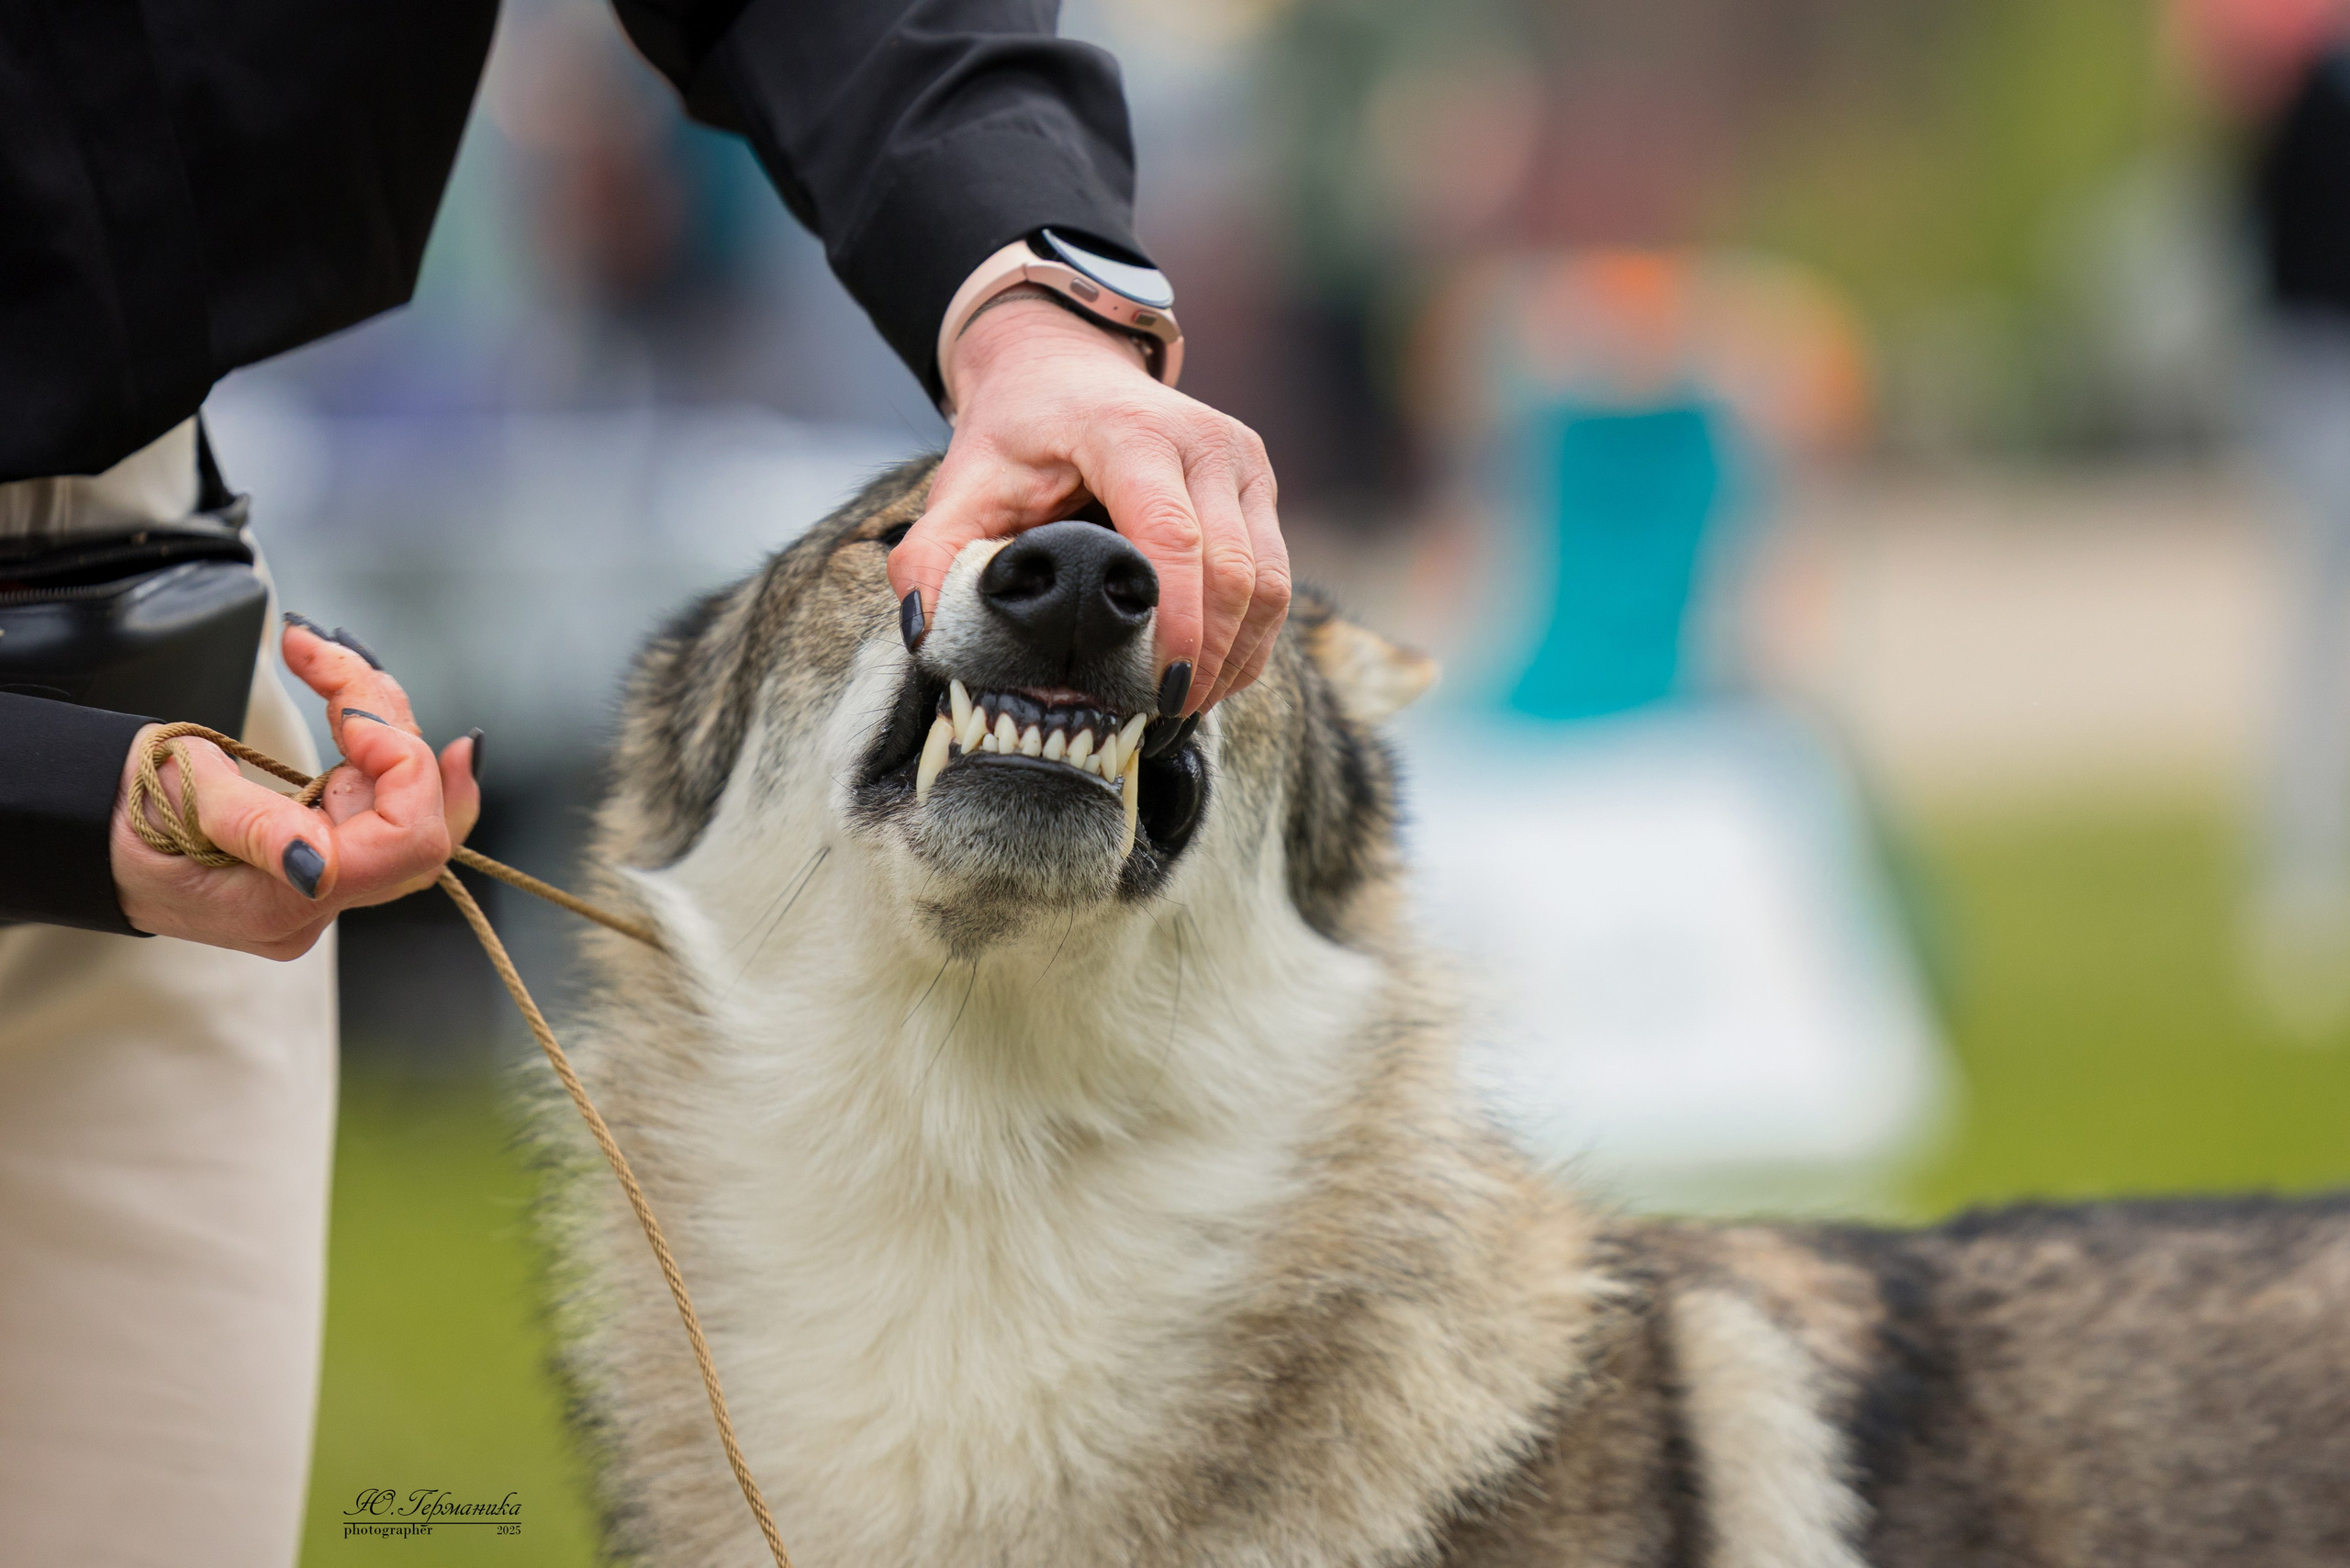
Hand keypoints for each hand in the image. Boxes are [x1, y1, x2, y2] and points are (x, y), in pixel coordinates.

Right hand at [108, 621, 482, 958]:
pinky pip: (380, 799)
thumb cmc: (123, 814)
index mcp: (285, 901)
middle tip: (327, 661)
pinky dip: (376, 740)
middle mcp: (318, 902)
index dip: (402, 769)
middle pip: (417, 814)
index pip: (406, 843)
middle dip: (389, 725)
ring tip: (321, 658)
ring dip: (379, 718)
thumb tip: (317, 866)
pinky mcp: (325, 851)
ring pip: (404, 798)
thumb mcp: (179, 800)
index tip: (350, 713)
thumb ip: (254, 826)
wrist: (89, 828)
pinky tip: (361, 698)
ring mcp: (326, 880)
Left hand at [889, 294, 1289, 715]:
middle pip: (1234, 569)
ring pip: (1270, 580)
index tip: (1160, 689)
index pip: (1173, 537)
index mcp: (1130, 431)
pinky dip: (1251, 636)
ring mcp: (1242, 461)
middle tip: (1168, 715)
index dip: (1176, 622)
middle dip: (1209, 656)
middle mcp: (1203, 440)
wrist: (1062, 366)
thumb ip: (930, 554)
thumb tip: (922, 630)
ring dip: (1238, 655)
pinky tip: (1212, 675)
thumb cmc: (1014, 433)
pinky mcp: (1259, 483)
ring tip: (1190, 705)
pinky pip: (1276, 576)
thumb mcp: (960, 483)